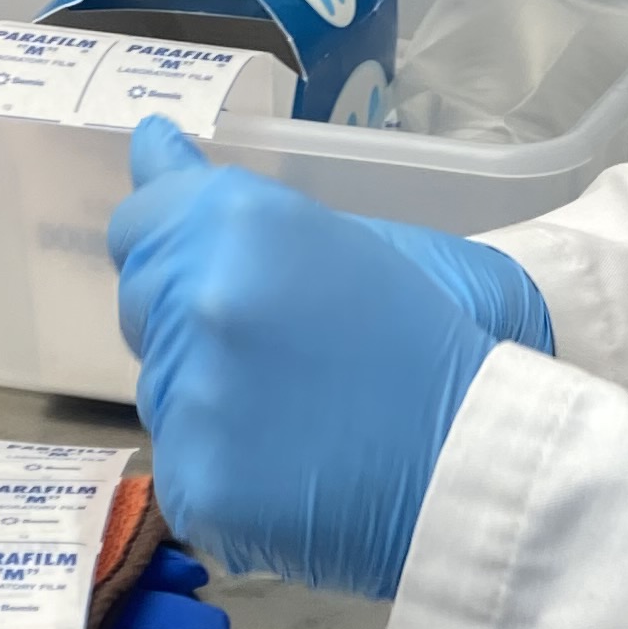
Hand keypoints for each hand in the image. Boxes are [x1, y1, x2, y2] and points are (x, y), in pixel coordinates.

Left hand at [109, 125, 551, 599]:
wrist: (487, 458)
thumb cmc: (438, 336)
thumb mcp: (343, 240)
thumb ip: (224, 201)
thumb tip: (148, 145)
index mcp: (242, 225)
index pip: (140, 224)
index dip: (173, 248)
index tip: (218, 276)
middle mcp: (202, 301)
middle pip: (144, 309)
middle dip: (195, 325)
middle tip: (289, 361)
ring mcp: (192, 398)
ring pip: (161, 394)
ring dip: (211, 403)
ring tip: (303, 423)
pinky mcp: (196, 483)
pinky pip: (181, 469)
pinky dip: (225, 476)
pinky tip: (293, 474)